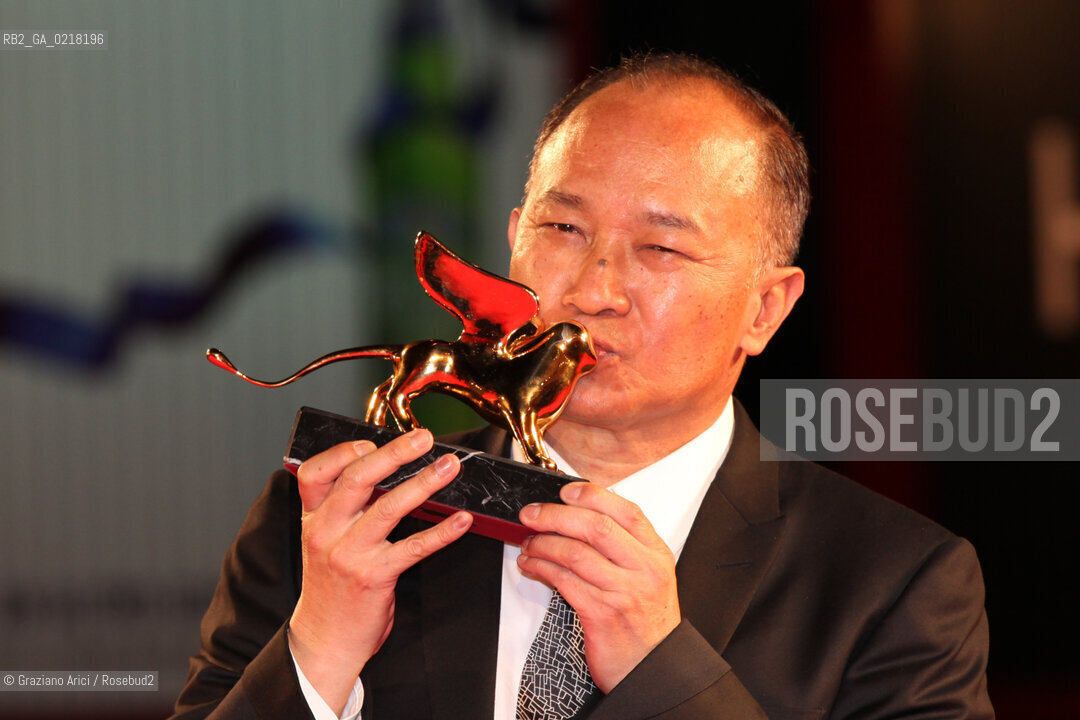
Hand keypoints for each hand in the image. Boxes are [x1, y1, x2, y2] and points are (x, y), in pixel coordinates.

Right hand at [288, 429, 472, 713]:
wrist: (324, 640)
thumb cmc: (331, 588)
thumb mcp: (324, 542)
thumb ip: (342, 509)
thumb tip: (382, 471)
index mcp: (313, 518)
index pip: (315, 472)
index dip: (344, 451)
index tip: (373, 440)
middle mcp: (327, 531)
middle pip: (358, 479)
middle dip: (394, 454)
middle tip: (423, 439)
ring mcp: (350, 554)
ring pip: (389, 507)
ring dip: (424, 483)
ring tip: (449, 467)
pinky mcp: (374, 577)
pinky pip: (414, 547)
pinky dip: (441, 531)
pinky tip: (460, 520)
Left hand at [516, 482, 679, 692]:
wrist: (651, 667)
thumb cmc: (645, 620)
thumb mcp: (648, 576)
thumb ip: (623, 547)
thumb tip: (577, 517)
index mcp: (656, 553)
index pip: (626, 511)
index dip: (592, 495)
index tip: (565, 491)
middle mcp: (643, 569)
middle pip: (595, 526)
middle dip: (555, 515)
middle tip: (531, 514)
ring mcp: (623, 591)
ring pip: (574, 553)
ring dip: (542, 544)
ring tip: (528, 543)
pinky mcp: (601, 614)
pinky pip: (564, 581)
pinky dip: (541, 568)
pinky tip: (531, 565)